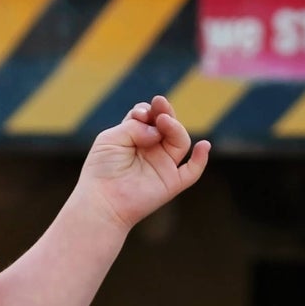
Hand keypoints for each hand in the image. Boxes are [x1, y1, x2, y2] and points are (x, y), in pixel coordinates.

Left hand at [76, 96, 210, 231]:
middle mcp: (152, 150)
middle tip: (159, 104)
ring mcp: (163, 165)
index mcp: (135, 138)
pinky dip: (201, 159)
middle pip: (168, 125)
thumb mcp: (111, 138)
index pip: (150, 117)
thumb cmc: (101, 169)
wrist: (100, 201)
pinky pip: (193, 171)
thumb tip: (157, 130)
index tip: (139, 114)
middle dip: (165, 112)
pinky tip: (204, 146)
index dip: (148, 110)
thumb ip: (134, 127)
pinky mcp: (171, 183)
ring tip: (163, 121)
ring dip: (176, 128)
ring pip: (180, 141)